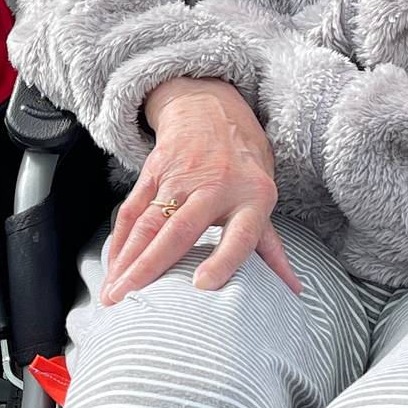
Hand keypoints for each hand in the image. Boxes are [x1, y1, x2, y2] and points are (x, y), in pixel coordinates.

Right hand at [98, 78, 303, 304]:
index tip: (203, 286)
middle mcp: (215, 186)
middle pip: (178, 230)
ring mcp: (180, 177)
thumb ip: (270, 247)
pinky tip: (113, 266)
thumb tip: (294, 290)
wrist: (210, 107)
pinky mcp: (154, 171)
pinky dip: (120, 241)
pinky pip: (132, 210)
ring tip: (115, 293)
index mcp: (252, 197)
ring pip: (148, 222)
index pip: (240, 235)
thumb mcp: (263, 197)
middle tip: (130, 299)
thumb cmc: (243, 163)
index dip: (223, 260)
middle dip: (150, 267)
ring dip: (127, 260)